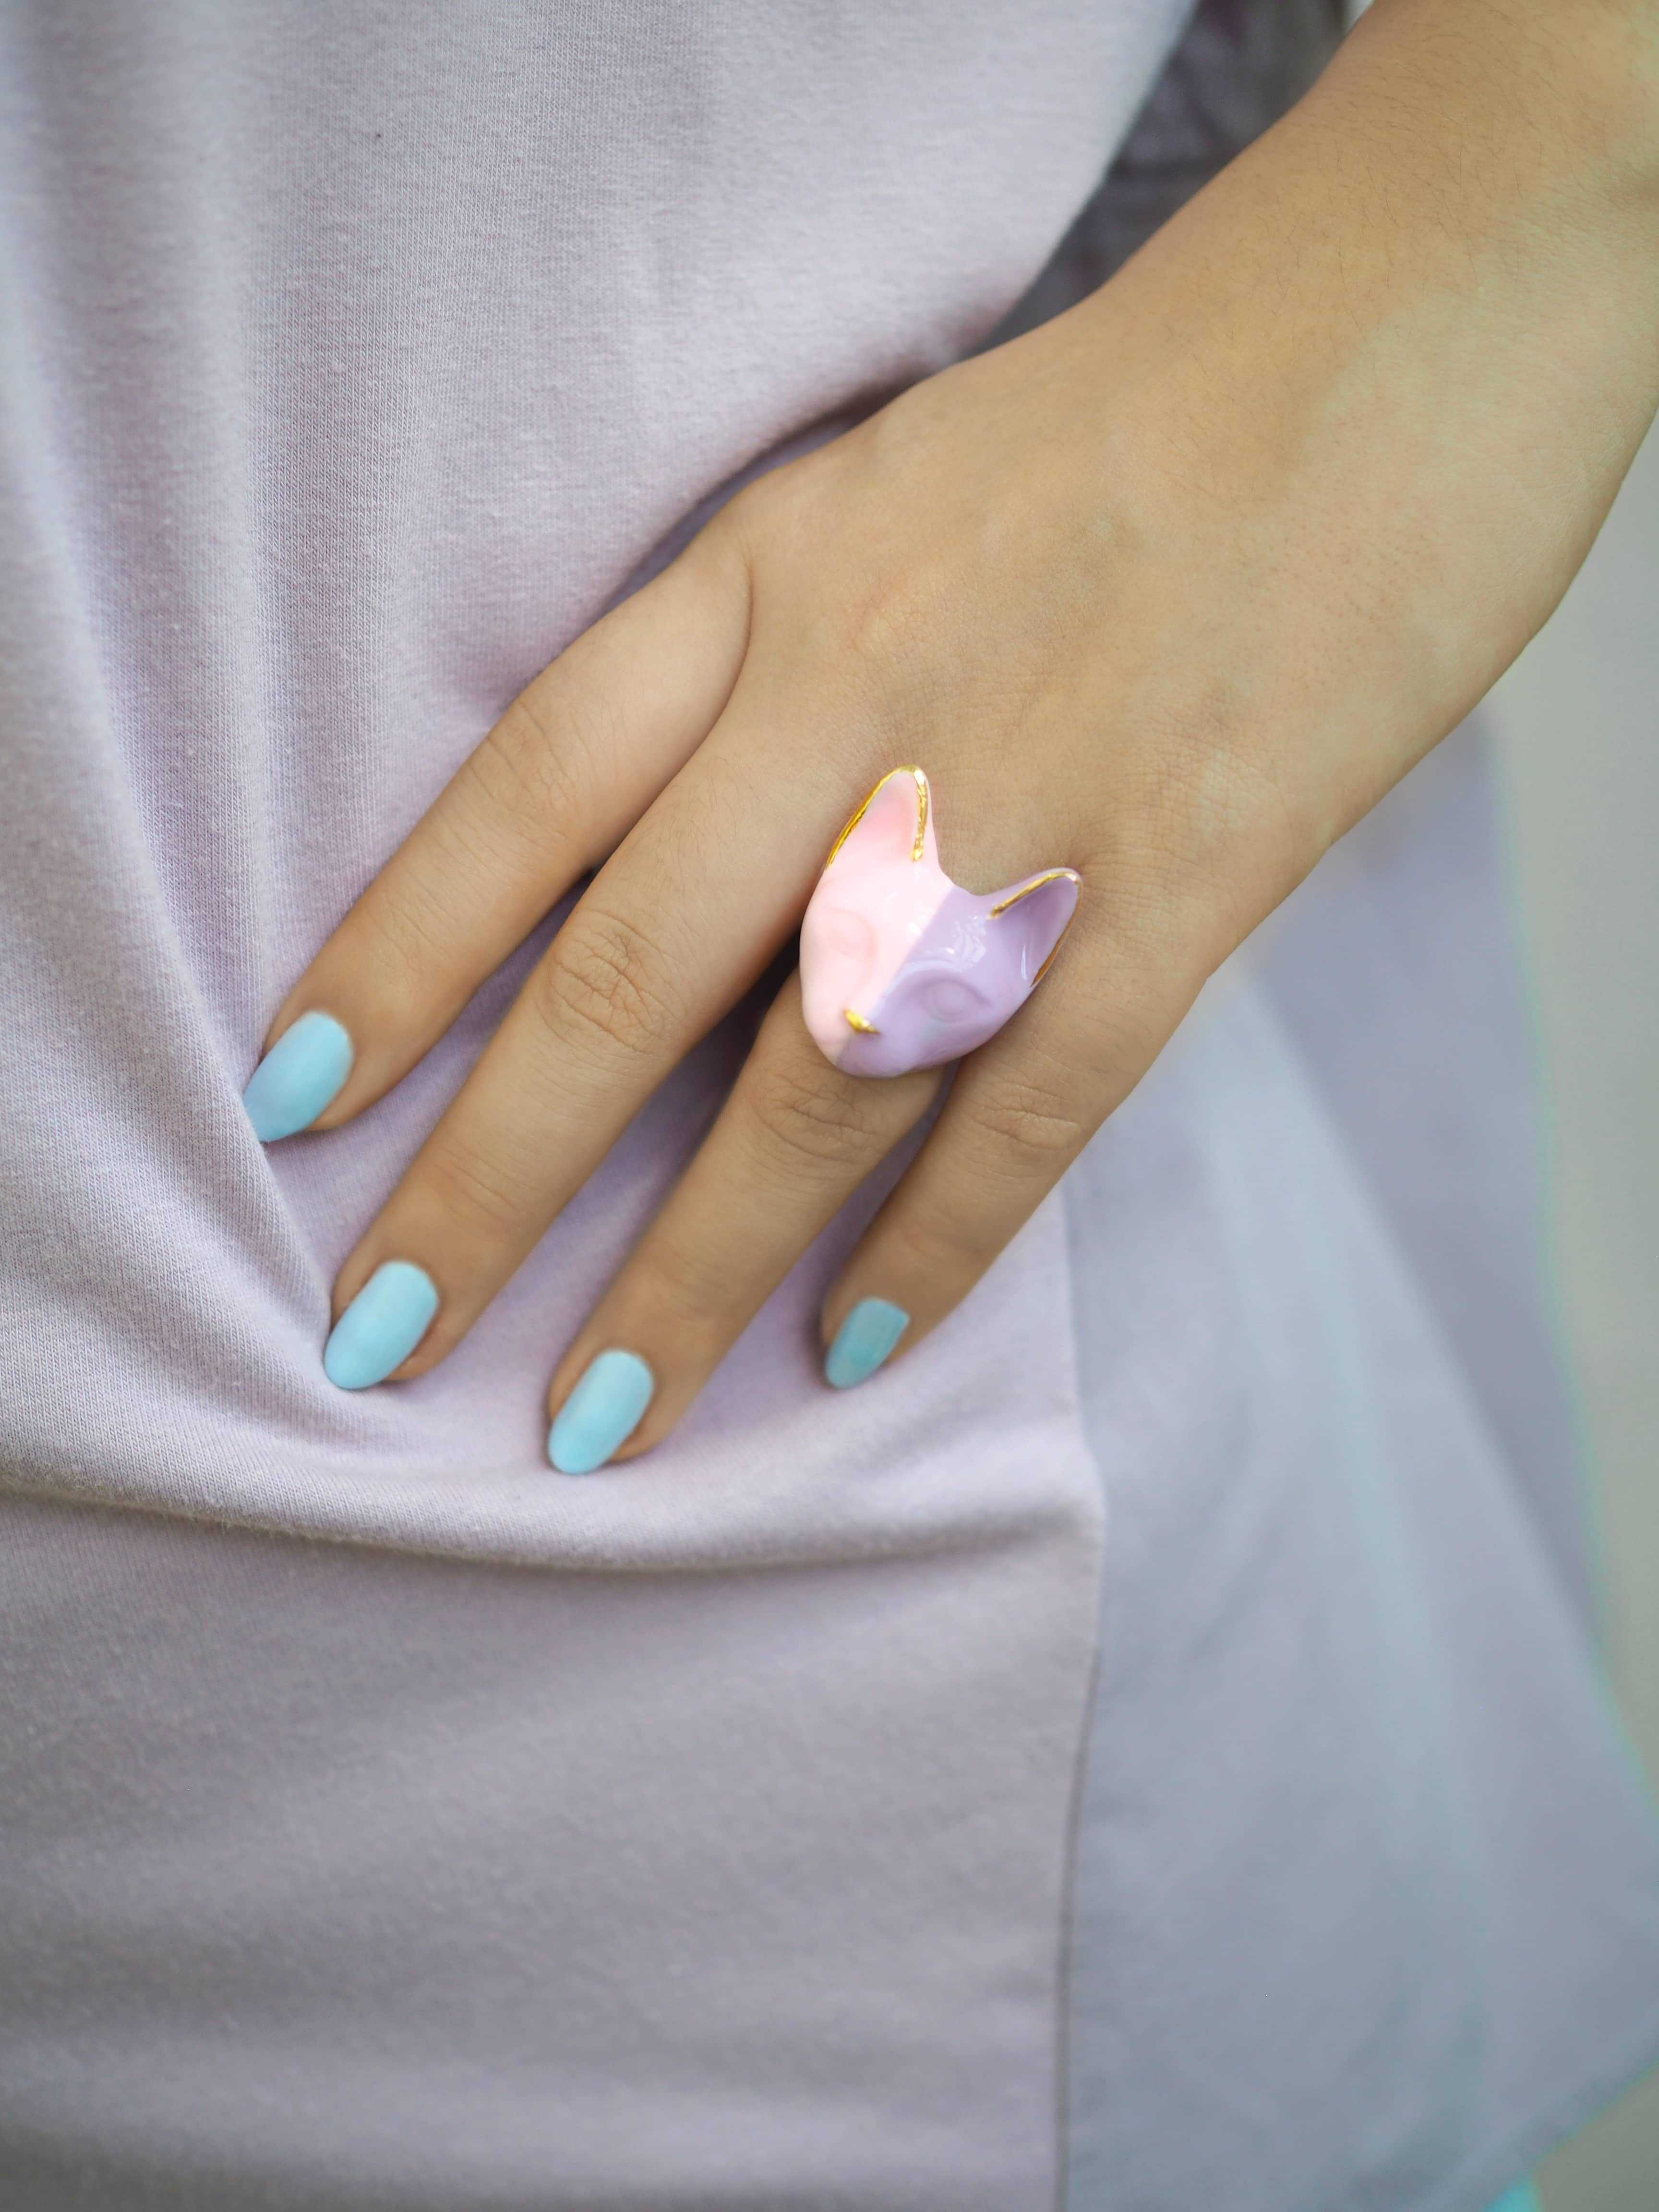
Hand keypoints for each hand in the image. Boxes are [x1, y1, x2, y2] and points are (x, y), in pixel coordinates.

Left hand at [243, 0, 1658, 1468]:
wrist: (1386, 345)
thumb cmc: (1113, 429)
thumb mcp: (871, 494)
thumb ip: (755, 661)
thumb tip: (653, 858)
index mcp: (766, 579)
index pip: (527, 790)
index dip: (397, 951)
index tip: (295, 1094)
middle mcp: (859, 697)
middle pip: (630, 973)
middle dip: (492, 1174)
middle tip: (384, 1331)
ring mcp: (1024, 801)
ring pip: (813, 1080)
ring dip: (692, 1268)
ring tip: (596, 1419)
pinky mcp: (1184, 883)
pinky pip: (1028, 1106)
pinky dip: (934, 1242)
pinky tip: (848, 1346)